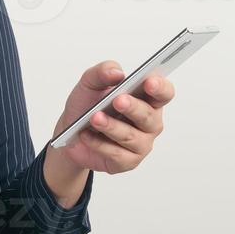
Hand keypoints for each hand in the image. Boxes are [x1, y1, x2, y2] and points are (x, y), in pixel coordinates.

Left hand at [48, 61, 175, 179]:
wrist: (70, 134)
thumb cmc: (87, 106)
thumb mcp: (89, 84)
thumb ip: (102, 72)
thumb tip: (117, 72)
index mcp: (147, 99)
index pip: (164, 93)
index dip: (160, 88)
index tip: (149, 82)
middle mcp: (149, 122)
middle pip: (149, 116)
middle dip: (133, 107)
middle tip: (118, 100)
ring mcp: (141, 143)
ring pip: (131, 136)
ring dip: (112, 126)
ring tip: (94, 118)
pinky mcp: (128, 161)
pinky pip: (117, 154)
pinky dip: (99, 144)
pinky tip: (86, 135)